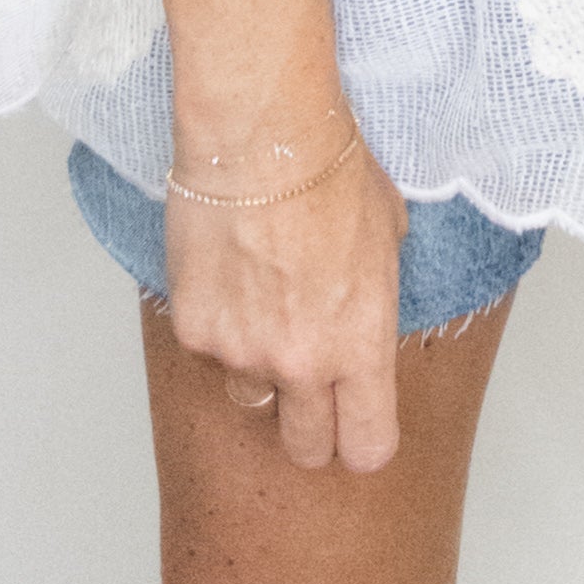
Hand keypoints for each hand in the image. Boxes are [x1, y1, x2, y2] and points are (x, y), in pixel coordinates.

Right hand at [164, 133, 411, 472]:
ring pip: (251, 396)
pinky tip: (229, 272)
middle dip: (311, 424)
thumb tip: (361, 310)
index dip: (363, 439)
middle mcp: (302, 364)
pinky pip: (210, 351)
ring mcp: (242, 353)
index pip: (368, 446)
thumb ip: (375, 295)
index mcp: (361, 345)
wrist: (262, 136)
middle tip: (309, 381)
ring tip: (265, 303)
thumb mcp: (388, 235)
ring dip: (260, 367)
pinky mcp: (195, 332)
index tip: (357, 422)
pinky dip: (219, 325)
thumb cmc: (331, 171)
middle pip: (306, 447)